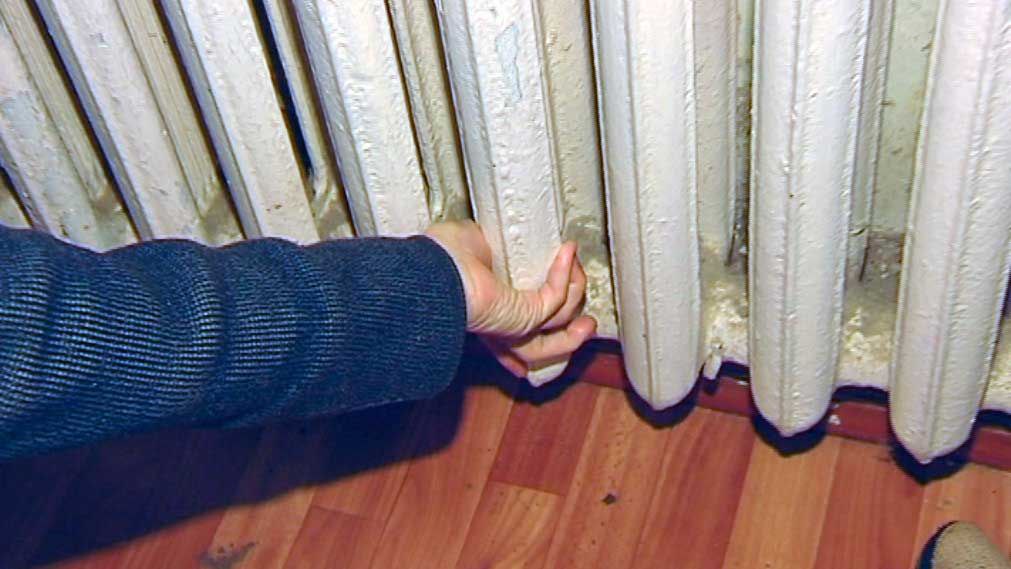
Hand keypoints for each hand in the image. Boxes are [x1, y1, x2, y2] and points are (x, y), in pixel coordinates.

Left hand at [425, 221, 596, 377]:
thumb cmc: (440, 257)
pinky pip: (556, 300)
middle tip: (587, 324)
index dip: (526, 348)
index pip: (508, 340)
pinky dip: (565, 275)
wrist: (430, 271)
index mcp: (483, 312)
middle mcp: (498, 326)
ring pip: (556, 334)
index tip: (538, 355)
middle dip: (567, 338)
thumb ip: (488, 245)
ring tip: (586, 288)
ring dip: (577, 309)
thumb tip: (496, 240)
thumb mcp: (469, 244)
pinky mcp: (523, 317)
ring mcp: (512, 326)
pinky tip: (567, 251)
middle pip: (540, 344)